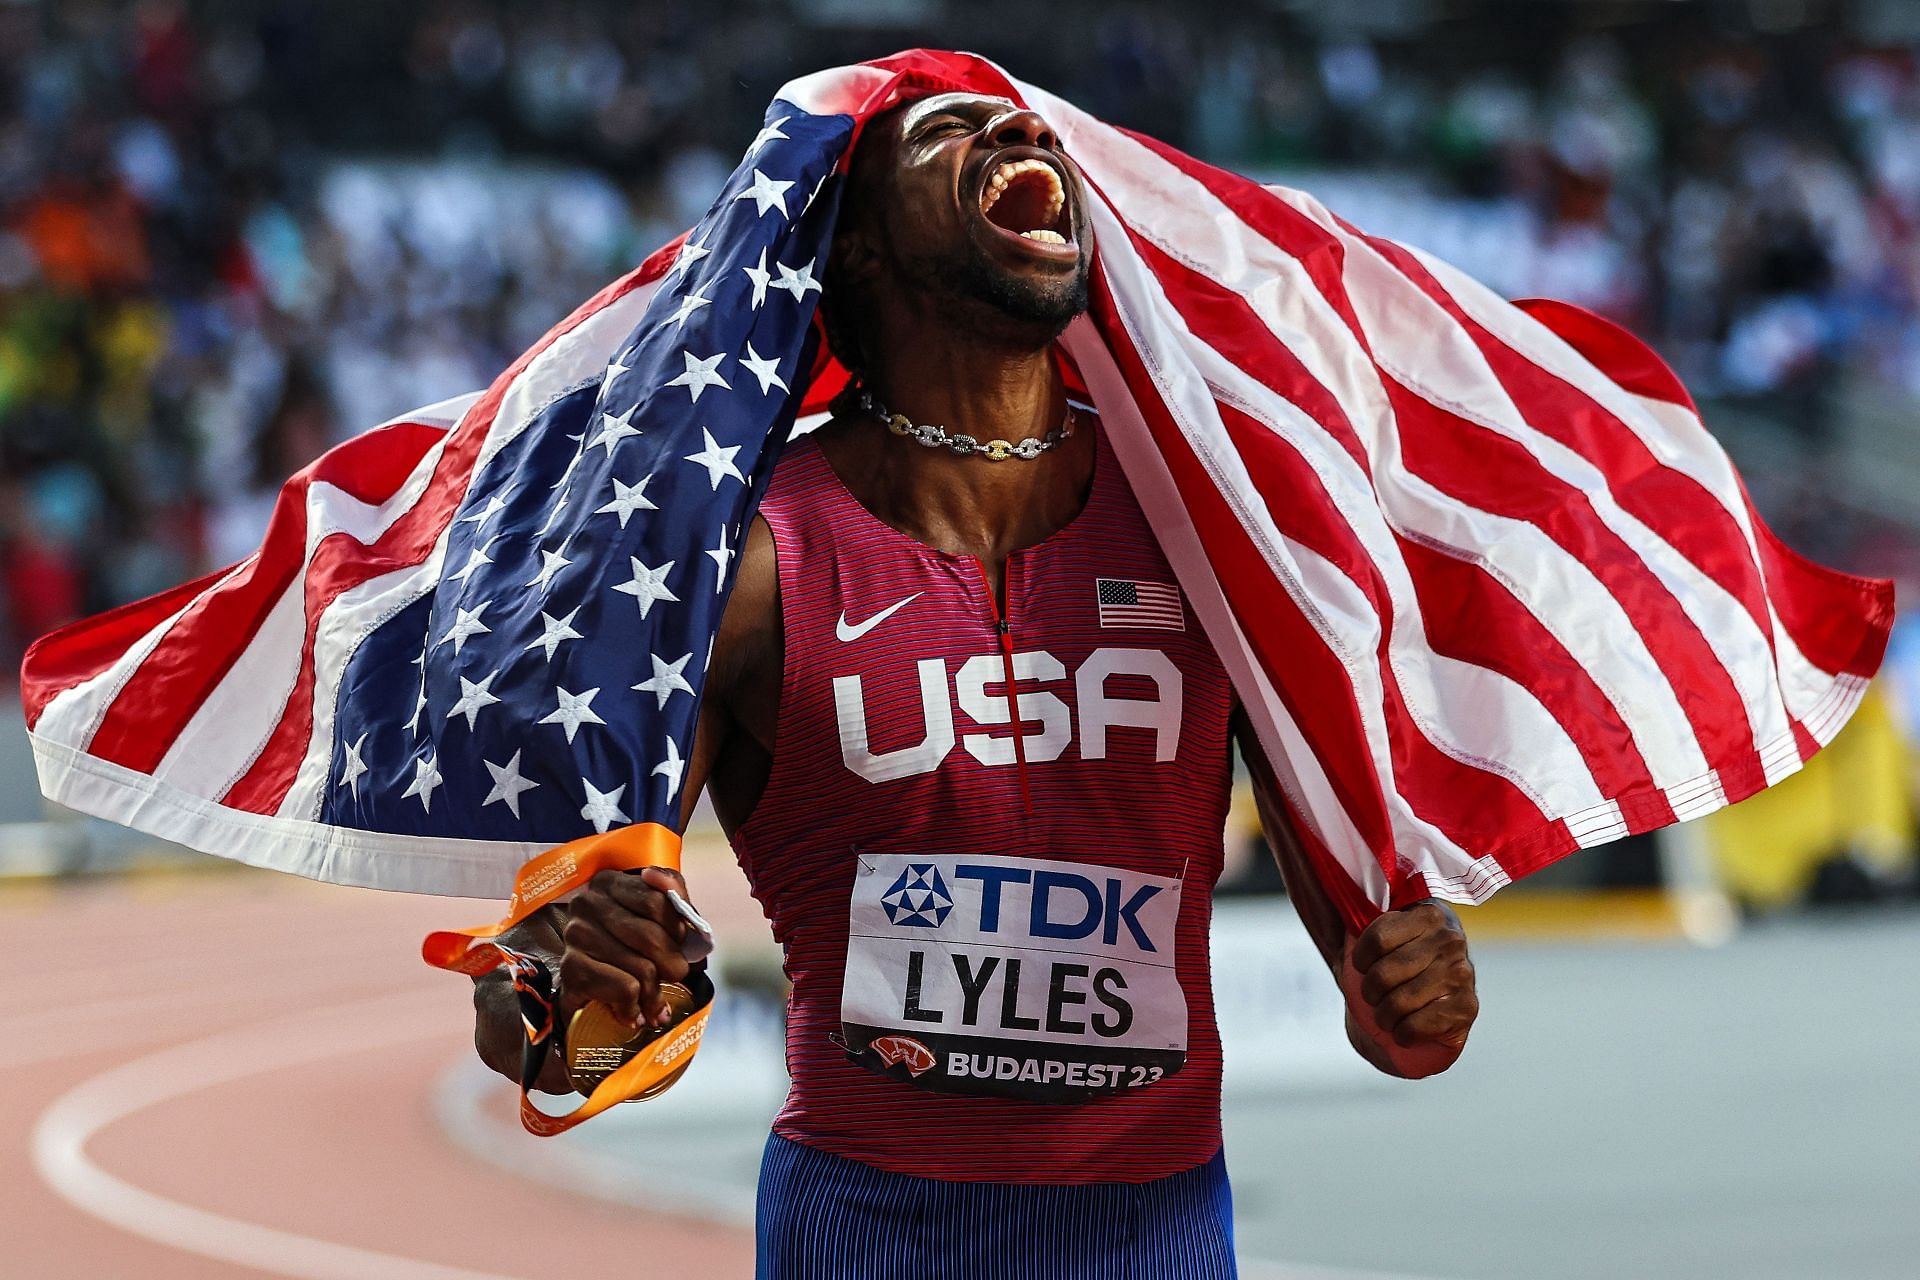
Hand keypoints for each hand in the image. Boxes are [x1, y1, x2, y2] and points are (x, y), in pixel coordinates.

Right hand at [558, 866, 694, 1033]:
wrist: (589, 991)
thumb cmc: (628, 949)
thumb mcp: (655, 917)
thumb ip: (670, 895)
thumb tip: (660, 880)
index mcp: (610, 883)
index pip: (657, 901)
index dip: (678, 930)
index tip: (680, 945)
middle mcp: (587, 904)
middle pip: (651, 936)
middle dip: (673, 965)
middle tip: (674, 978)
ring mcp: (577, 936)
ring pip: (642, 968)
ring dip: (655, 994)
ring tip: (654, 1003)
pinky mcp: (571, 969)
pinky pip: (625, 989)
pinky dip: (635, 1007)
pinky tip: (632, 1010)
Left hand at [1341, 900, 1477, 1077]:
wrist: (1434, 1008)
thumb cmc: (1398, 968)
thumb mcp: (1380, 942)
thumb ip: (1356, 925)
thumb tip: (1315, 894)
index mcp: (1428, 914)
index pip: (1377, 937)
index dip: (1360, 959)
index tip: (1361, 966)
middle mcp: (1450, 939)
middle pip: (1384, 973)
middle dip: (1368, 993)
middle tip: (1371, 997)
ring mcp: (1462, 973)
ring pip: (1399, 1001)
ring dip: (1383, 1017)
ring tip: (1385, 1016)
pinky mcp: (1468, 1007)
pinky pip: (1419, 1024)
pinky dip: (1402, 1034)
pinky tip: (1402, 1031)